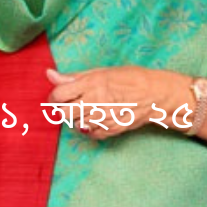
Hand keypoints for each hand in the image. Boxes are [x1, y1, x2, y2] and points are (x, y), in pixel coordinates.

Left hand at [46, 66, 192, 139]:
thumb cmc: (130, 78)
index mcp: (91, 83)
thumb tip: (49, 74)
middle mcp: (96, 101)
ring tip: (85, 110)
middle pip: (64, 112)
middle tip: (67, 105)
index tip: (56, 97)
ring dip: (76, 118)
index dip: (53, 96)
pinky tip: (94, 120)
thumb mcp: (101, 71)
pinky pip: (90, 134)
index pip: (59, 94)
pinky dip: (88, 129)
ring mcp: (104, 118)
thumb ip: (74, 76)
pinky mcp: (112, 130)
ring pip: (76, 124)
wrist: (157, 96)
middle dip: (61, 110)